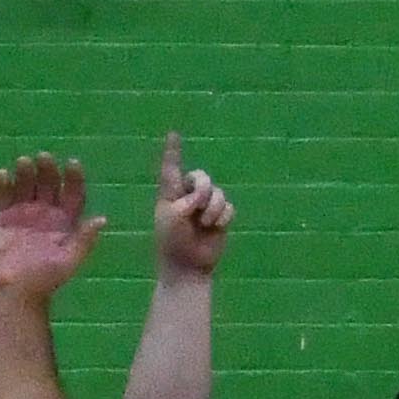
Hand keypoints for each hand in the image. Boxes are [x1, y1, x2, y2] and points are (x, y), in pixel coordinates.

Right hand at [0, 154, 98, 301]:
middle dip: (47, 169)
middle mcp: (44, 213)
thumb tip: (102, 219)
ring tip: (23, 162)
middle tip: (44, 157)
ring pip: (25, 185)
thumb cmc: (43, 280)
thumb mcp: (69, 261)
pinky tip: (4, 175)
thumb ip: (83, 239)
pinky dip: (2, 185)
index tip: (72, 163)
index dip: (73, 177)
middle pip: (48, 184)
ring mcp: (21, 214)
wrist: (12, 293)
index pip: (72, 193)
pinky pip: (1, 197)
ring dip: (25, 172)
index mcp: (64, 221)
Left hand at [151, 131, 232, 287]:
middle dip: (203, 188)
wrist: (188, 265)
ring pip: (218, 192)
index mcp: (170, 194)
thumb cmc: (172, 241)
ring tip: (204, 224)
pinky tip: (215, 228)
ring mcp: (204, 206)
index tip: (173, 134)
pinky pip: (228, 206)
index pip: (171, 168)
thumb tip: (205, 197)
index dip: (173, 151)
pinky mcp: (220, 216)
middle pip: (201, 176)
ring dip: (212, 208)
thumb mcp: (173, 216)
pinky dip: (223, 217)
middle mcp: (188, 196)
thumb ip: (188, 199)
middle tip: (196, 205)